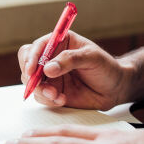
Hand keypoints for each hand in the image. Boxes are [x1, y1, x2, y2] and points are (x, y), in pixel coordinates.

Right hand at [18, 31, 132, 109]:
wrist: (116, 89)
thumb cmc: (107, 68)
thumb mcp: (92, 58)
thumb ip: (70, 60)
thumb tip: (48, 69)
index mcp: (59, 43)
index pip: (36, 46)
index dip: (31, 57)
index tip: (32, 69)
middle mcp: (51, 58)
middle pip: (27, 64)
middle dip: (30, 76)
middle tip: (39, 85)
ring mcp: (50, 76)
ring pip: (31, 83)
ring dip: (41, 91)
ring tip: (57, 95)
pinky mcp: (52, 92)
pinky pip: (40, 97)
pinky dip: (48, 100)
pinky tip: (62, 99)